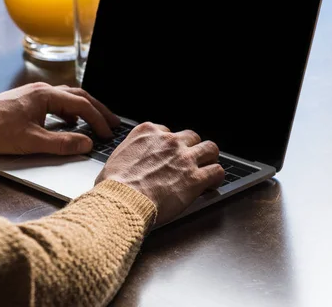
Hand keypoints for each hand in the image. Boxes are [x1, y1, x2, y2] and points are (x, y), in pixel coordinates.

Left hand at [0, 82, 119, 154]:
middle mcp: (41, 90)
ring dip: (83, 110)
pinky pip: (54, 103)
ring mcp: (32, 94)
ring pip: (66, 98)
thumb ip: (62, 144)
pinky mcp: (25, 102)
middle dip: (97, 110)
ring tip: (95, 123)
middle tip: (112, 123)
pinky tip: (67, 124)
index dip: (98, 120)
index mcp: (46, 95)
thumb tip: (87, 144)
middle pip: (78, 96)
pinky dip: (68, 112)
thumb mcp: (32, 142)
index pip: (81, 106)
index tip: (108, 134)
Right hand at [95, 122, 223, 226]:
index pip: (166, 131)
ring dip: (209, 158)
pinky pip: (217, 171)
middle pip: (191, 137)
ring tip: (207, 167)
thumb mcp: (115, 158)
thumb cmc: (113, 185)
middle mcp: (168, 141)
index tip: (168, 154)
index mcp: (146, 132)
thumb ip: (129, 154)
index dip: (169, 145)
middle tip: (189, 160)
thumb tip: (127, 163)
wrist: (123, 200)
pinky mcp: (195, 178)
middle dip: (191, 148)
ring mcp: (184, 158)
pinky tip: (211, 184)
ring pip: (210, 148)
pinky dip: (216, 178)